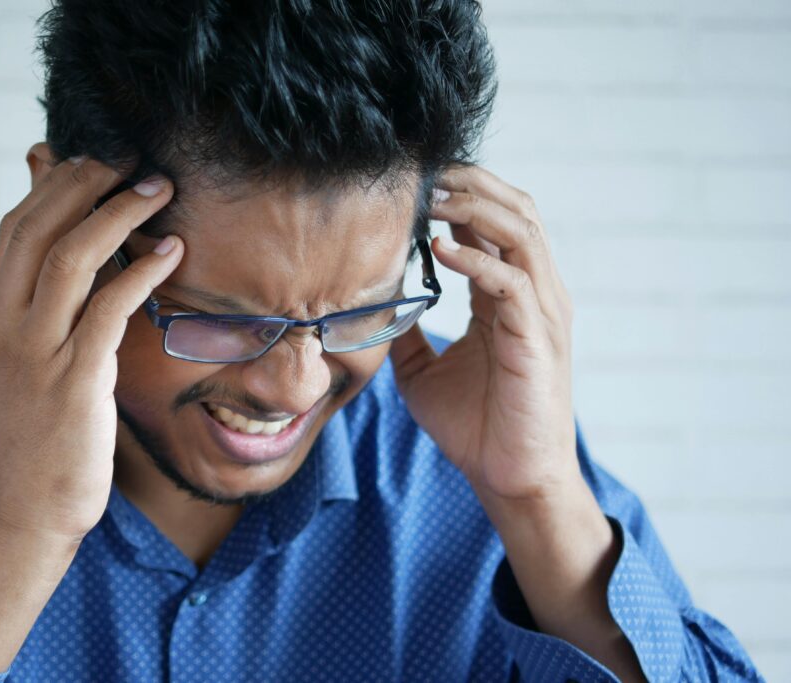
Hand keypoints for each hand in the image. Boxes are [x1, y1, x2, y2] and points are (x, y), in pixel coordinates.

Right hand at [0, 158, 182, 541]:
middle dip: (87, 182)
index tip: (97, 158)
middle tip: (133, 160)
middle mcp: (6, 326)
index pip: (16, 227)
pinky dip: (140, 272)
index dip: (57, 184)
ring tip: (159, 190)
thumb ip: (44, 305)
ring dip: (118, 215)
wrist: (29, 507)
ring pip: (70, 258)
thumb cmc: (40, 429)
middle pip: (38, 228)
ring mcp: (37, 353)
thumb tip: (65, 253)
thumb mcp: (28, 359)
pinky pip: (107, 309)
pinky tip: (171, 253)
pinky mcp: (74, 382)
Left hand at [390, 166, 577, 504]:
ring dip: (475, 206)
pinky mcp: (538, 338)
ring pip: (521, 231)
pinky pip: (512, 281)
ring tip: (431, 197)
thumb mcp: (422, 370)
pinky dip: (476, 258)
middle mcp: (533, 294)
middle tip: (424, 171)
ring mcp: (541, 313)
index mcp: (509, 297)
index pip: (494, 223)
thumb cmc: (474, 426)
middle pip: (515, 210)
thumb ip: (408, 331)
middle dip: (471, 182)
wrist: (508, 479)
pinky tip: (438, 249)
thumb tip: (374, 303)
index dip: (460, 193)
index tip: (414, 181)